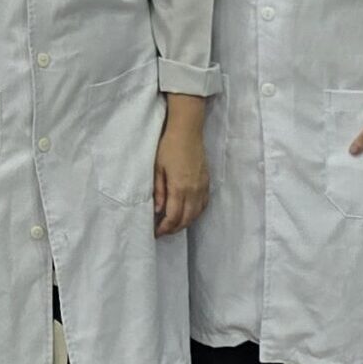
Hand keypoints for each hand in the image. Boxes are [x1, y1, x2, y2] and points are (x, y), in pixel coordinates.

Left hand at [154, 114, 209, 235]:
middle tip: (162, 231)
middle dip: (174, 229)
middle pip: (186, 219)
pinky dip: (195, 213)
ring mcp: (202, 186)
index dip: (165, 228)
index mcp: (180, 187)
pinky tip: (187, 213)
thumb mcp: (157, 169)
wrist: (187, 131)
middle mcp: (194, 190)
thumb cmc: (168, 147)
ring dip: (185, 223)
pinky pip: (203, 204)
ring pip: (196, 213)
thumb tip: (158, 210)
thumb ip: (158, 191)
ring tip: (173, 225)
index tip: (156, 232)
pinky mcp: (207, 182)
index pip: (173, 216)